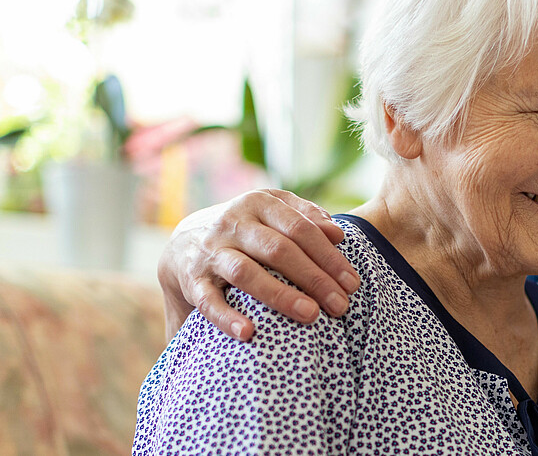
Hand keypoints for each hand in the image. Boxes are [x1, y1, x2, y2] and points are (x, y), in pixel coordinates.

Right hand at [158, 189, 360, 340]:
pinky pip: (208, 300)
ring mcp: (211, 251)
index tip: (352, 283)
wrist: (184, 241)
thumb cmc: (246, 229)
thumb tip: (338, 233)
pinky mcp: (192, 279)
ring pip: (246, 272)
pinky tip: (248, 333)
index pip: (300, 228)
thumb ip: (305, 217)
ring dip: (280, 295)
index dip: (329, 256)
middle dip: (314, 279)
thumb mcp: (273, 212)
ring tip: (310, 316)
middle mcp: (233, 224)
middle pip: (279, 250)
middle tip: (341, 306)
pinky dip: (227, 317)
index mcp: (259, 204)